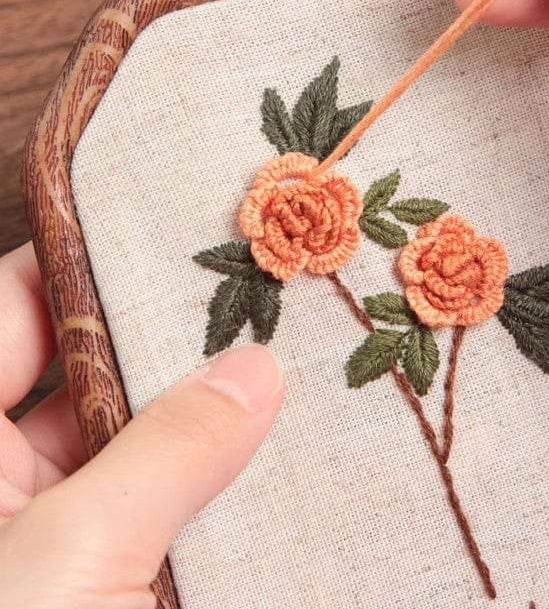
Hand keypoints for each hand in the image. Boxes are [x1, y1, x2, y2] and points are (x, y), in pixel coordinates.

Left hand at [0, 243, 283, 607]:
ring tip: (279, 361)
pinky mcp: (113, 569)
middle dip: (167, 334)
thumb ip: (168, 452)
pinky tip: (273, 449)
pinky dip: (215, 475)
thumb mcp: (76, 553)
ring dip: (204, 410)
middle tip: (246, 290)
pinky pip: (168, 499)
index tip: (163, 221)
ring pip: (139, 436)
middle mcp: (7, 478)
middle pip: (90, 368)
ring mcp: (62, 525)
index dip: (81, 256)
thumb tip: (256, 369)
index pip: (15, 310)